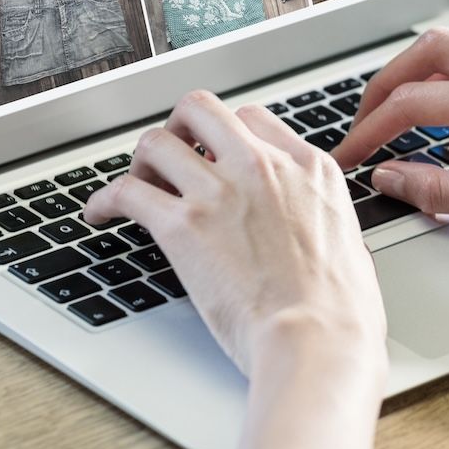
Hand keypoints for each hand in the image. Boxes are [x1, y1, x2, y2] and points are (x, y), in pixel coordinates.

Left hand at [83, 90, 386, 378]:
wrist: (319, 339)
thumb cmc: (342, 310)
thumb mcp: (349, 240)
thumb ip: (322, 219)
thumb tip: (314, 233)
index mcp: (309, 167)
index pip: (252, 119)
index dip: (227, 137)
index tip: (215, 159)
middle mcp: (262, 166)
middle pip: (201, 109)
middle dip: (178, 128)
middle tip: (172, 158)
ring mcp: (221, 191)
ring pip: (156, 142)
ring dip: (140, 163)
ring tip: (136, 187)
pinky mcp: (183, 225)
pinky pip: (125, 191)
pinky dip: (104, 200)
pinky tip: (98, 215)